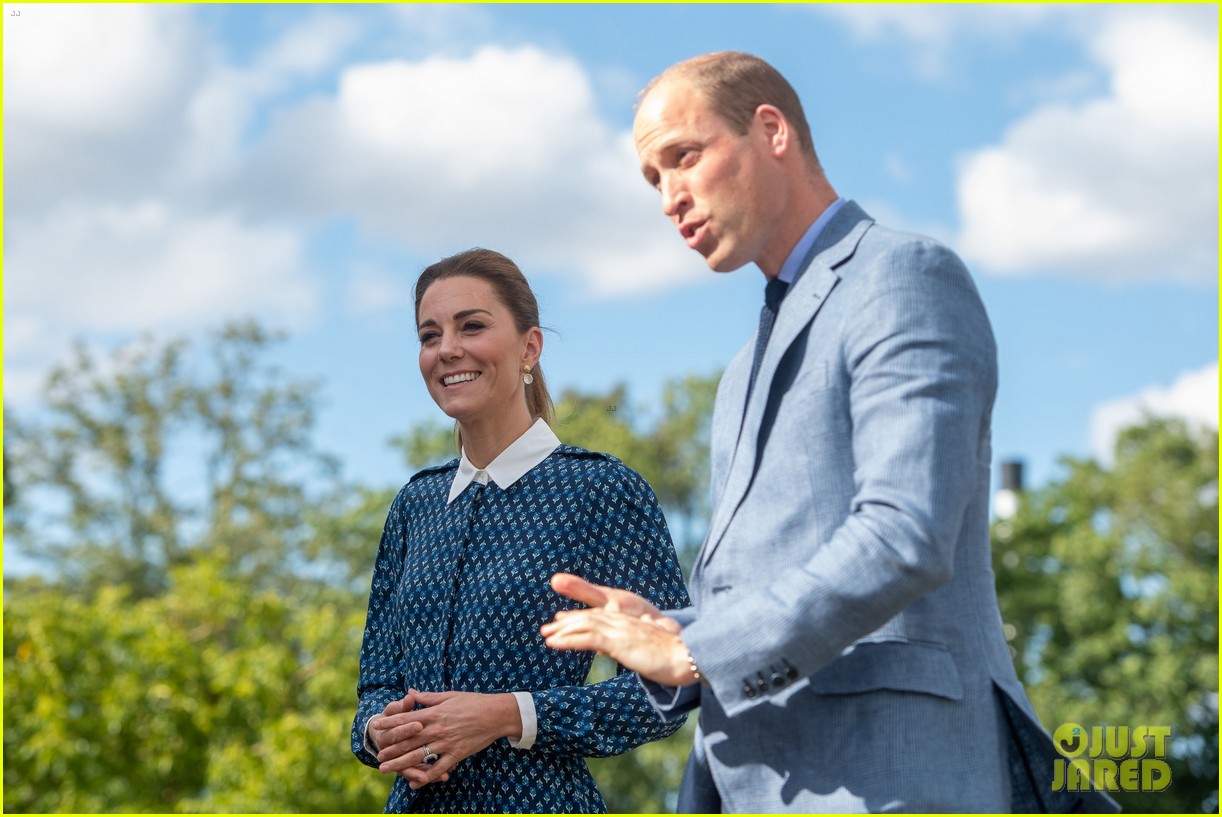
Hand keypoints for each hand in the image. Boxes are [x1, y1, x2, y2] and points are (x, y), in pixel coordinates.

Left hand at [374, 689, 520, 788]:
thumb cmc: (473, 702)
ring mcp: (446, 743)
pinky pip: (438, 769)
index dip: (390, 723)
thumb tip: (410, 693)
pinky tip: (414, 783)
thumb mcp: (449, 696)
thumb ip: (427, 698)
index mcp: (435, 713)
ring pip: (419, 756)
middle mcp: (438, 729)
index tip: (377, 726)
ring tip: (385, 768)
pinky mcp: (456, 754)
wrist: (495, 714)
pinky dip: (426, 777)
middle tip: (376, 755)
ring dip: (400, 763)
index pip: (407, 718)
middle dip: (390, 748)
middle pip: (408, 740)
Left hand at [541, 573, 692, 686]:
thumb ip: (632, 649)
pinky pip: (588, 638)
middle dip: (566, 623)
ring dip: (562, 630)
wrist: (687, 656)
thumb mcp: (647, 651)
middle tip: (547, 628)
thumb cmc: (672, 658)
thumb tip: (620, 653)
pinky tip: (554, 643)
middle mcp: (622, 621)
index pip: (599, 617)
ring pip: (584, 625)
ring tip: (546, 636)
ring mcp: (620, 630)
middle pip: (588, 617)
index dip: (579, 619)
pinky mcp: (619, 641)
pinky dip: (568, 640)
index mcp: (629, 623)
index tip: (563, 622)